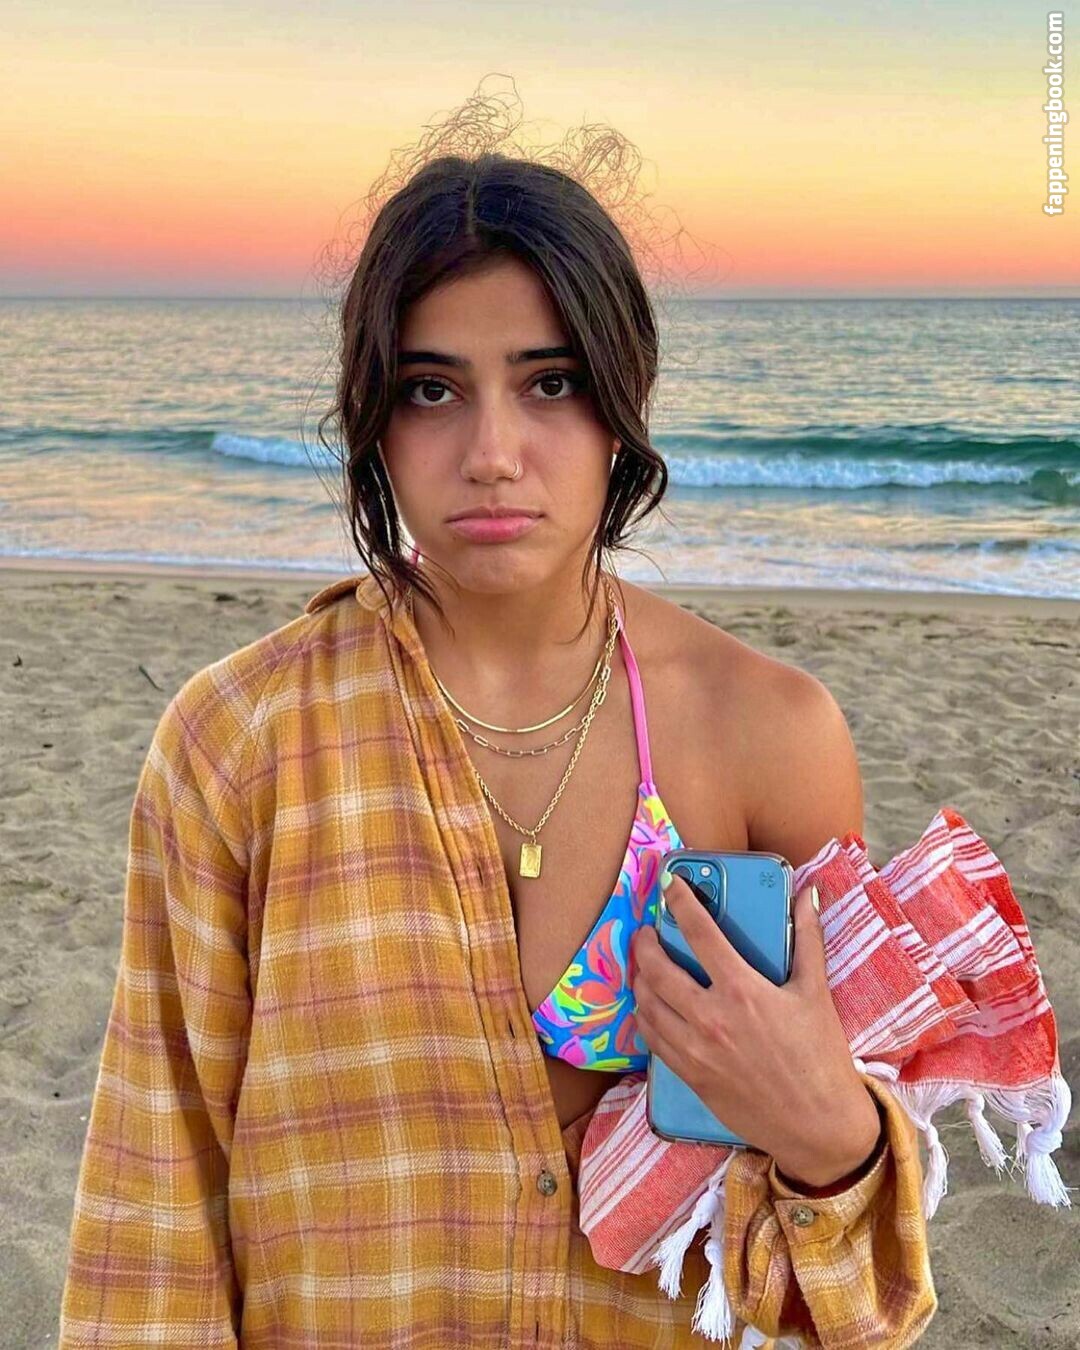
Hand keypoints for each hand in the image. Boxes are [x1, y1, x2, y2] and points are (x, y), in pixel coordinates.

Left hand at [629, 872, 881, 1189]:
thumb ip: (807, 939)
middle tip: (647, 931)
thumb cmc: (821, 1057)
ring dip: (640, 980)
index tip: (669, 883)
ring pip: (647, 1005)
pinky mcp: (690, 1076)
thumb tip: (808, 895)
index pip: (699, 933)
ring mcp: (695, 1050)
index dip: (679, 901)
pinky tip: (652, 1008)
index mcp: (742, 990)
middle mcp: (711, 1018)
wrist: (819, 1126)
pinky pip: (653, 1040)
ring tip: (644, 967)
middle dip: (645, 943)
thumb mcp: (816, 993)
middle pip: (657, 969)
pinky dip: (647, 1017)